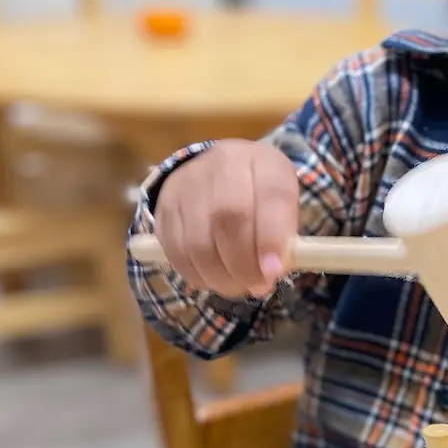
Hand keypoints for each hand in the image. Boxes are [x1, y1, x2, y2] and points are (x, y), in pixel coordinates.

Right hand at [151, 140, 299, 297]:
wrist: (216, 172)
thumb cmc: (259, 195)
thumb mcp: (284, 205)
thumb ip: (284, 235)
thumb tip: (272, 271)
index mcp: (262, 161)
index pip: (270, 196)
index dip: (271, 238)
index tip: (274, 272)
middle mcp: (221, 165)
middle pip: (228, 220)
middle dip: (245, 265)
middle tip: (258, 286)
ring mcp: (186, 185)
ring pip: (198, 243)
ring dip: (221, 277)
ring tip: (238, 286)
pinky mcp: (163, 209)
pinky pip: (177, 253)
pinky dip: (198, 275)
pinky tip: (214, 279)